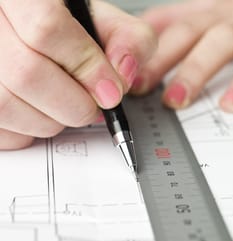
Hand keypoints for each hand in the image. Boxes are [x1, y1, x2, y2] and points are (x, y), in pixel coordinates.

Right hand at [0, 0, 155, 148]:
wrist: (26, 34)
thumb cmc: (62, 28)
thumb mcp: (98, 21)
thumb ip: (126, 39)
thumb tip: (123, 74)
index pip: (46, 29)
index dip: (87, 68)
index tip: (111, 91)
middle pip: (27, 75)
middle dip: (75, 104)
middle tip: (92, 106)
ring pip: (9, 107)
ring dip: (54, 121)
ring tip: (66, 107)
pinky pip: (4, 132)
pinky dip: (31, 132)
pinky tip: (42, 112)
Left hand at [131, 0, 232, 112]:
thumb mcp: (209, 20)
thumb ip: (176, 29)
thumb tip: (141, 47)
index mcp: (206, 14)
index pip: (166, 27)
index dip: (142, 50)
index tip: (122, 75)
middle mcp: (225, 15)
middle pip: (187, 32)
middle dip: (160, 61)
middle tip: (138, 88)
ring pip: (222, 41)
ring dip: (196, 71)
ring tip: (177, 100)